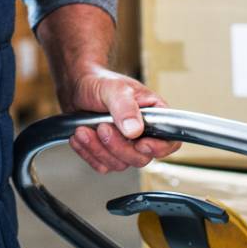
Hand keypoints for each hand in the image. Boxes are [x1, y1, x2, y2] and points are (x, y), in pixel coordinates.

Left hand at [61, 67, 181, 173]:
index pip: (170, 141)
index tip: (141, 143)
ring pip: (119, 164)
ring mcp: (125, 145)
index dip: (159, 148)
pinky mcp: (107, 153)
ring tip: (83, 130)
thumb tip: (135, 131)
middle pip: (141, 158)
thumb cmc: (99, 82)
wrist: (77, 86)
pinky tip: (80, 136)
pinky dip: (88, 153)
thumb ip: (126, 107)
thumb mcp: (114, 88)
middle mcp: (142, 133)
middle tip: (102, 128)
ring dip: (98, 149)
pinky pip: (102, 165)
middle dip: (118, 146)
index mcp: (154, 115)